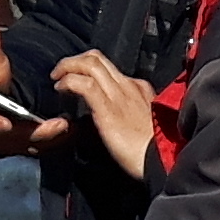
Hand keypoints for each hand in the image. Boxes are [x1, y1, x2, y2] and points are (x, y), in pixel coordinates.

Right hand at [0, 5, 66, 154]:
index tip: (6, 122)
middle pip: (14, 136)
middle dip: (37, 132)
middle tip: (61, 124)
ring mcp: (9, 140)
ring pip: (30, 145)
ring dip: (51, 139)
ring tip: (72, 128)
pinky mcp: (23, 145)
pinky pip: (40, 148)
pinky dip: (55, 141)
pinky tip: (72, 132)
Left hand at [51, 51, 156, 179]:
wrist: (163, 161)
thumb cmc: (155, 152)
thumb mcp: (146, 125)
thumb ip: (130, 116)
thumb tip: (111, 118)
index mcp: (139, 90)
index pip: (111, 69)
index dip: (89, 70)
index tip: (77, 79)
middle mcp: (129, 86)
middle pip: (98, 58)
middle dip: (75, 60)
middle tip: (61, 72)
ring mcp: (119, 94)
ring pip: (89, 64)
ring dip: (68, 66)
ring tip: (57, 78)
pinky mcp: (107, 107)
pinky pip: (83, 83)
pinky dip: (68, 81)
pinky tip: (60, 88)